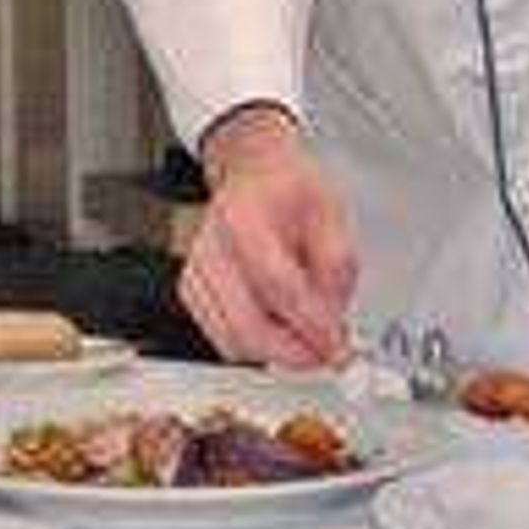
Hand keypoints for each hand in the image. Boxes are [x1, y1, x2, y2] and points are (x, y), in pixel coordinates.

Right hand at [181, 108, 357, 367]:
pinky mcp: (191, 292)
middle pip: (247, 324)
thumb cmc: (287, 190)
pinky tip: (277, 327)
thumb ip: (336, 268)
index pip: (278, 286)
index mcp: (244, 219)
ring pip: (233, 341)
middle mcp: (212, 248)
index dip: (312, 323)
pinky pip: (222, 339)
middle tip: (325, 354)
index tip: (337, 343)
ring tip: (304, 336)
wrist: (252, 174)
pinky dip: (254, 345)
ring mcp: (196, 272)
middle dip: (294, 352)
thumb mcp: (331, 215)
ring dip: (276, 352)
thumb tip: (334, 320)